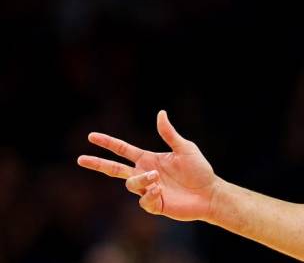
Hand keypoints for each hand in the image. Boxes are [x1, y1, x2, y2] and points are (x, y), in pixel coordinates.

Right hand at [77, 110, 217, 221]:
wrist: (209, 193)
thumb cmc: (199, 170)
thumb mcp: (185, 148)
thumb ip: (169, 133)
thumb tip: (160, 113)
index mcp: (149, 159)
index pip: (123, 150)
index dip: (108, 143)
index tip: (91, 136)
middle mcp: (145, 174)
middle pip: (115, 169)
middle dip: (98, 163)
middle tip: (80, 158)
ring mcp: (148, 190)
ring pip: (130, 184)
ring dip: (142, 179)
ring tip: (158, 178)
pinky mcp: (154, 204)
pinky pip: (143, 200)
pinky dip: (149, 194)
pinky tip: (161, 191)